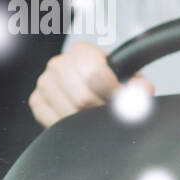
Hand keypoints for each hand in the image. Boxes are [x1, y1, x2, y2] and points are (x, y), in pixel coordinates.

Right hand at [28, 40, 153, 127]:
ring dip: (89, 123)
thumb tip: (143, 90)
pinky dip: (73, 128)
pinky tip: (83, 123)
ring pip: (69, 113)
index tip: (124, 103)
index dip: (112, 93)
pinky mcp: (36, 102)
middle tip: (113, 115)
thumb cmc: (114, 82)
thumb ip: (139, 85)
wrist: (95, 89)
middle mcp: (58, 64)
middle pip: (82, 98)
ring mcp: (44, 83)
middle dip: (102, 111)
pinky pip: (54, 123)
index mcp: (81, 52)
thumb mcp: (131, 80)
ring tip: (100, 119)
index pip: (94, 74)